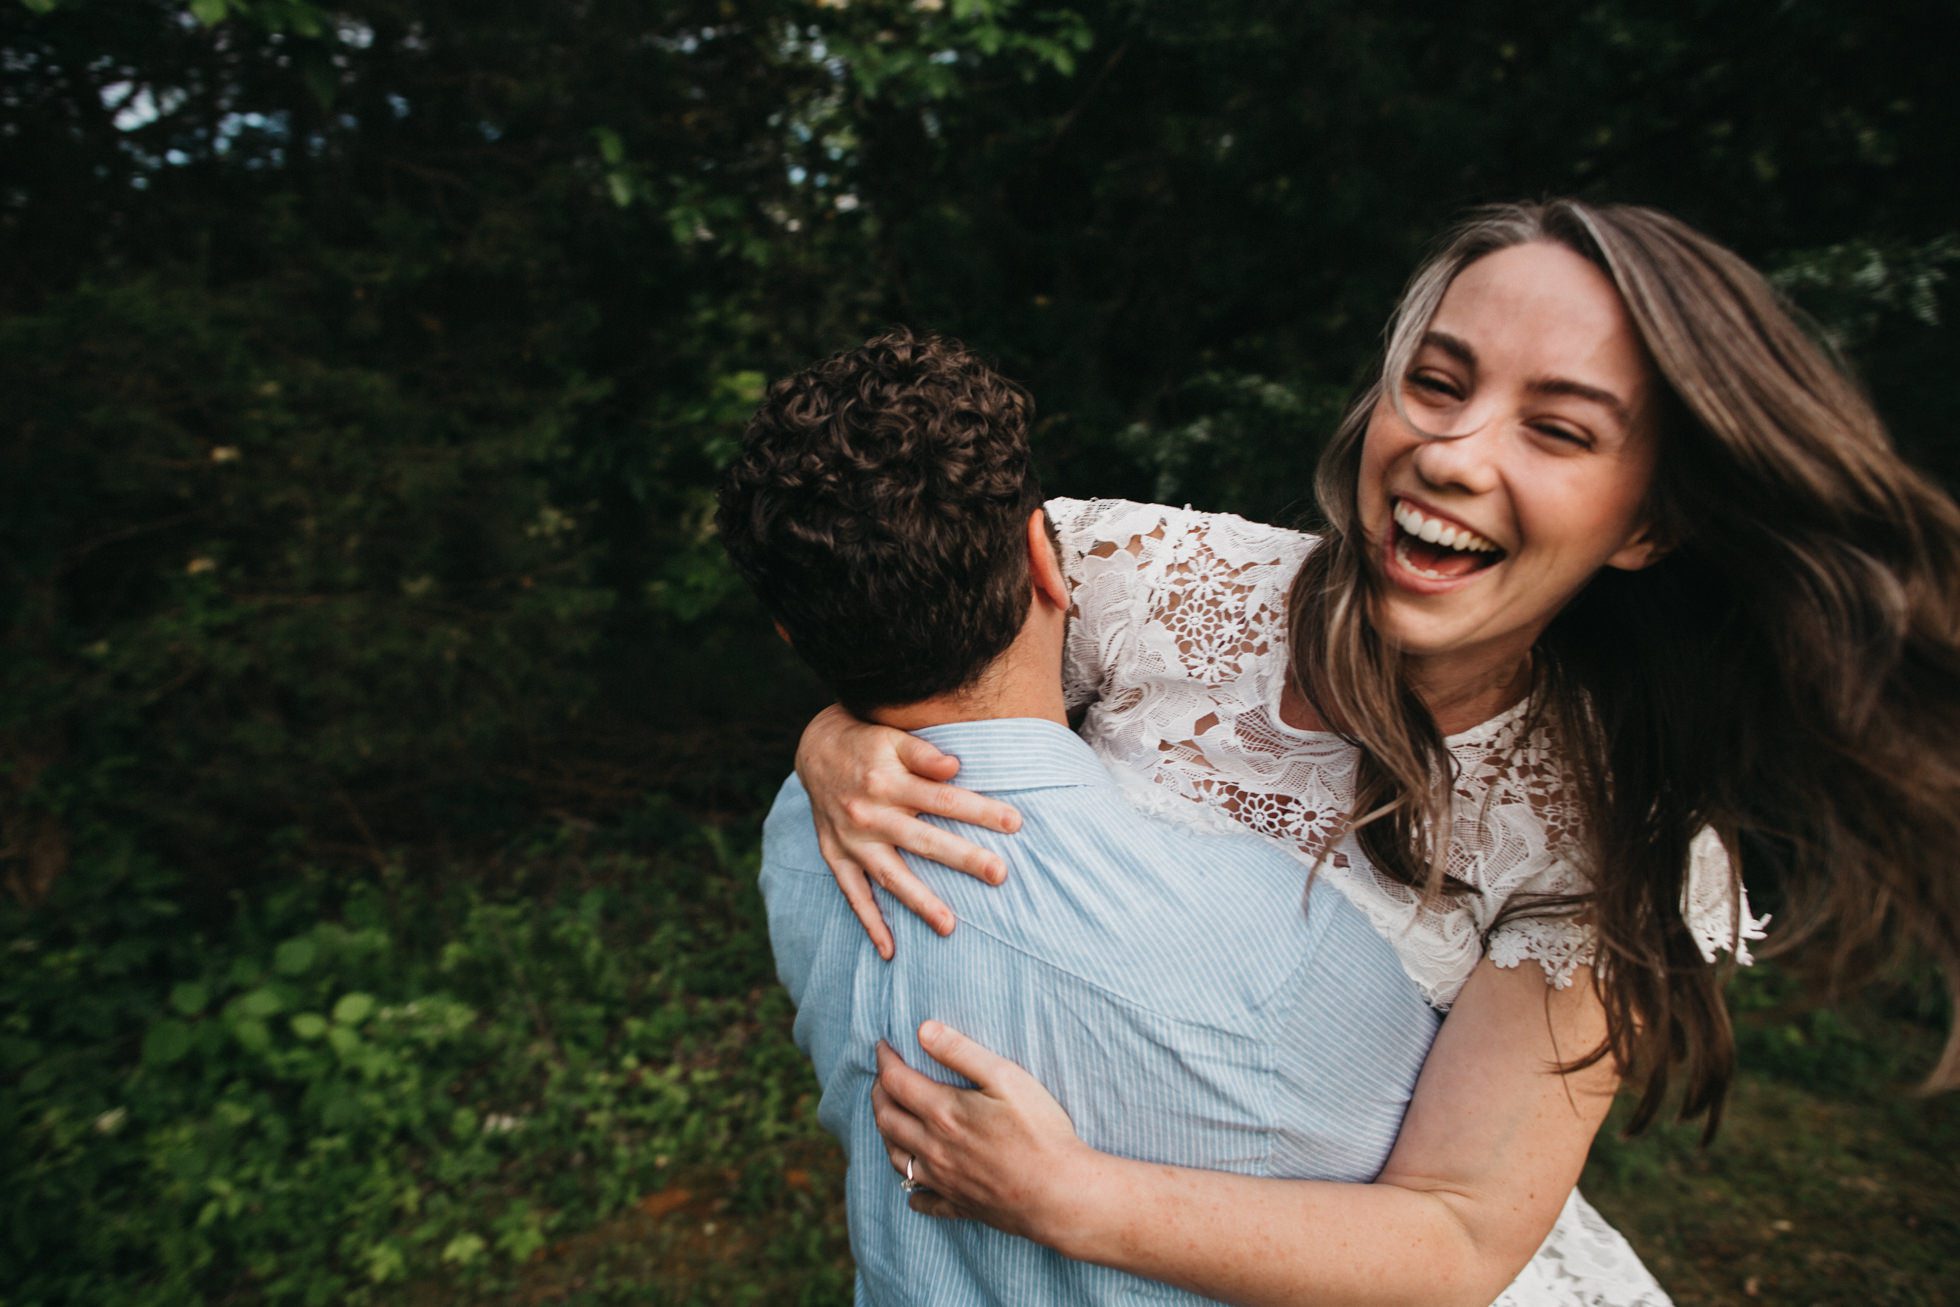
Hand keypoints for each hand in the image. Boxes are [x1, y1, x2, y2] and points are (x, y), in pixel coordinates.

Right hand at [796, 705, 1022, 958]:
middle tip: (999, 874)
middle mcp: (870, 814)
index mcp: (888, 782)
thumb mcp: (893, 737)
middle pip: (923, 841)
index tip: (1015, 823)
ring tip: (949, 926)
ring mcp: (852, 841)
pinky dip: (870, 923)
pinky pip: (853, 895)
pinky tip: (890, 951)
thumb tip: (955, 766)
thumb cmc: (867, 742)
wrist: (815, 749)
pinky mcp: (836, 857)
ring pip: (891, 876)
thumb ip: (924, 753)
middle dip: (963, 858)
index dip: (980, 811)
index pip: (943, 800)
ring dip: (920, 902)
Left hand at [871, 1020, 1091, 1245]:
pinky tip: (913, 1188)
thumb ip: (962, 1051)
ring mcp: (944, 1180)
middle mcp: (934, 1148)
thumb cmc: (1039, 1130)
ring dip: (885, 1134)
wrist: (1059, 1193)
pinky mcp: (959, 1204)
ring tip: (889, 1119)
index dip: (884, 1060)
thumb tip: (923, 1030)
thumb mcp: (1006, 1077)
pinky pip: (922, 1201)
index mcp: (943, 1113)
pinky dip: (912, 1191)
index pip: (896, 1081)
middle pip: (886, 1119)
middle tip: (881, 1079)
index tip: (882, 1046)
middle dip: (878, 1094)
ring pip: (896, 1158)